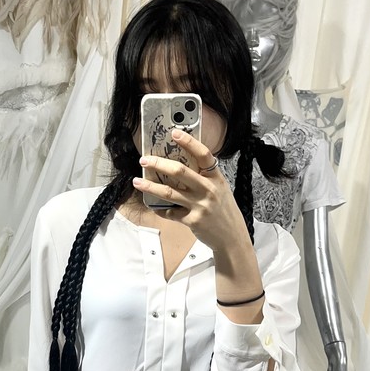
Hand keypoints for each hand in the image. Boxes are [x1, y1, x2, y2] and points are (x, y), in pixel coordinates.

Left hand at [133, 129, 248, 253]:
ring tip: (137, 182)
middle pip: (179, 171)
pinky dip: (159, 208)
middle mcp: (208, 190)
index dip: (189, 142)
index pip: (203, 154)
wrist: (232, 237)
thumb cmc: (223, 210)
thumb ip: (204, 178)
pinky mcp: (192, 221)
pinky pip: (170, 212)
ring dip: (150, 186)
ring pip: (169, 192)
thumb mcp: (220, 189)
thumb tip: (178, 165)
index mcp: (215, 178)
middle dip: (158, 164)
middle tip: (144, 160)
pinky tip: (152, 205)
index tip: (174, 133)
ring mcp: (200, 206)